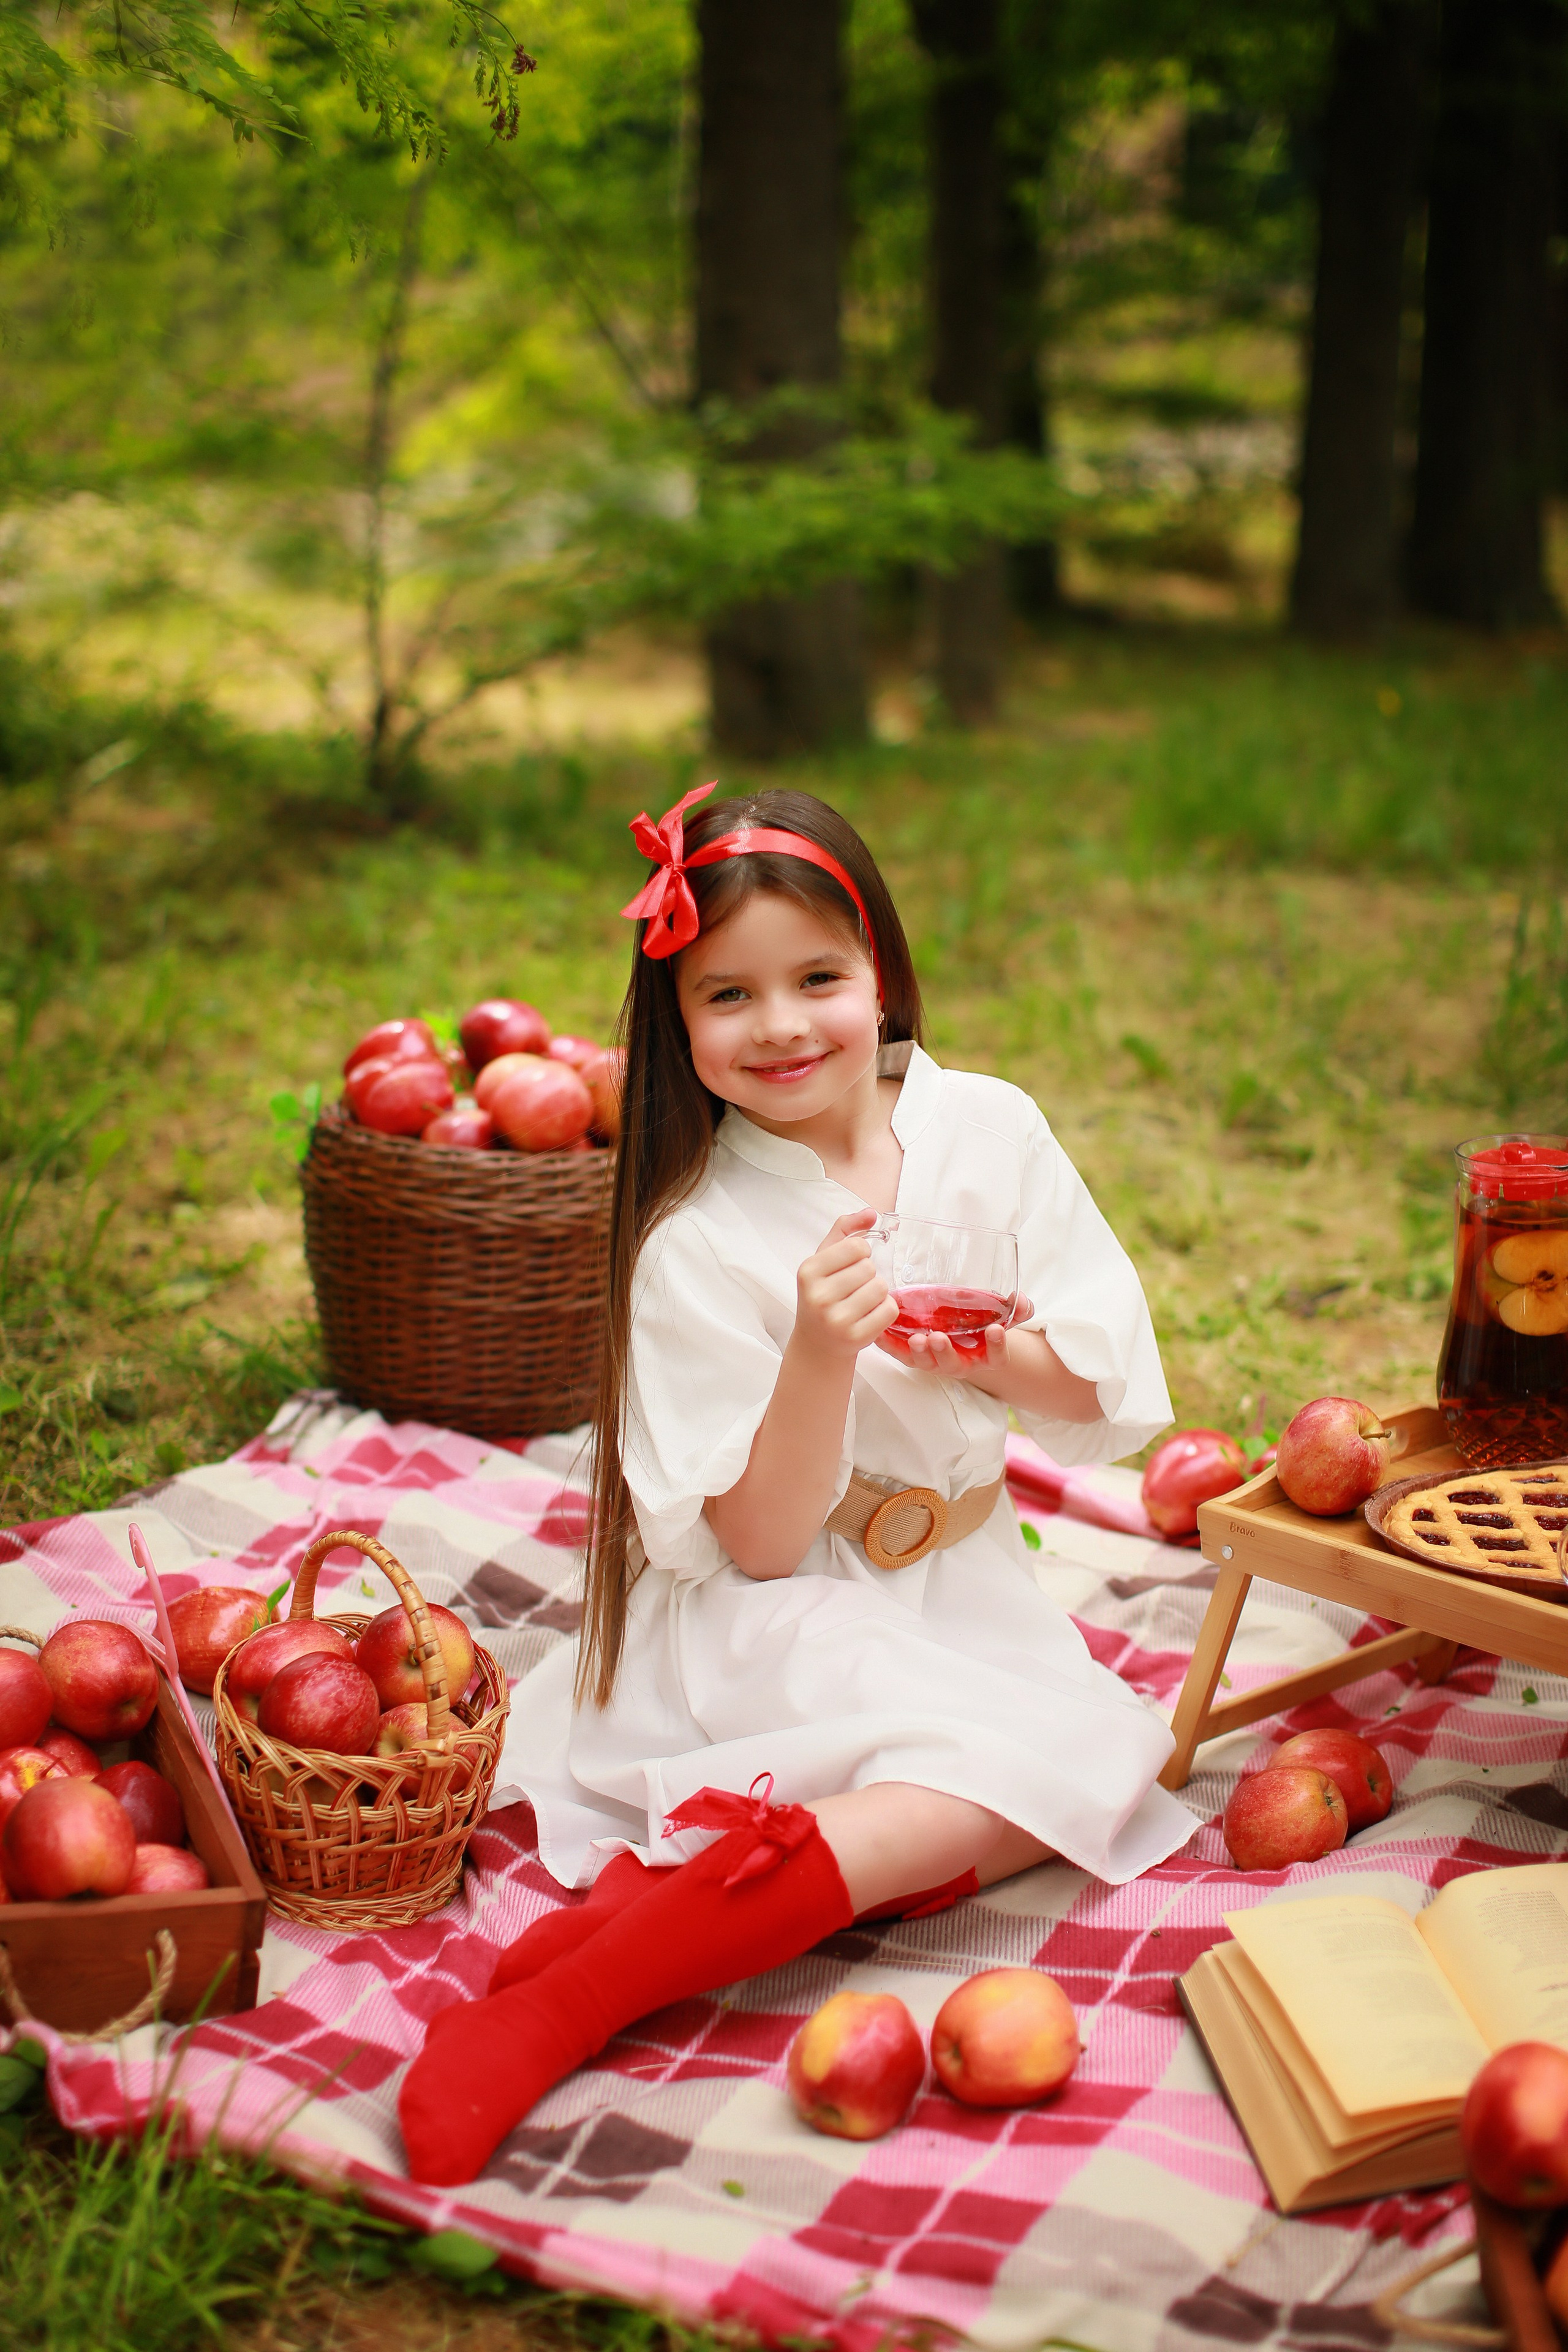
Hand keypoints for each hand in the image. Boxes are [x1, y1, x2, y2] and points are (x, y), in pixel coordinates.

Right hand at [793, 1210, 896, 1360]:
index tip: (851, 1265)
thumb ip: (844, 1230)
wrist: (817, 1343)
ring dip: (878, 1292)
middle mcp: (818, 1296)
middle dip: (868, 1275)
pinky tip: (869, 1314)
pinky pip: (889, 1310)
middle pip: (869, 1268)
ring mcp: (836, 1319)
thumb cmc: (823, 1295)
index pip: (856, 1247)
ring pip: (881, 1288)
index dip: (861, 1253)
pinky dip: (885, 1309)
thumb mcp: (823, 1260)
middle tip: (854, 1288)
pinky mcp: (855, 1337)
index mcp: (808, 1271)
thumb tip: (870, 1213)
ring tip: (862, 1300)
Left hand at [880, 1296, 1034, 1384]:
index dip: (998, 1346)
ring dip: (918, 1352)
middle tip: (938, 1338)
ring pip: (926, 1363)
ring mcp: (935, 1362)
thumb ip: (1015, 1309)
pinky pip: (900, 1354)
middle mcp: (960, 1363)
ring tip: (915, 1338)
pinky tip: (880, 1334)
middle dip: (945, 1352)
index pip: (997, 1357)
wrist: (963, 1339)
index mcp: (985, 1356)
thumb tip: (1021, 1298)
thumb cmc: (982, 1326)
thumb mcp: (1001, 1317)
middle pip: (953, 1365)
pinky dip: (889, 1346)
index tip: (997, 1330)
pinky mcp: (914, 1357)